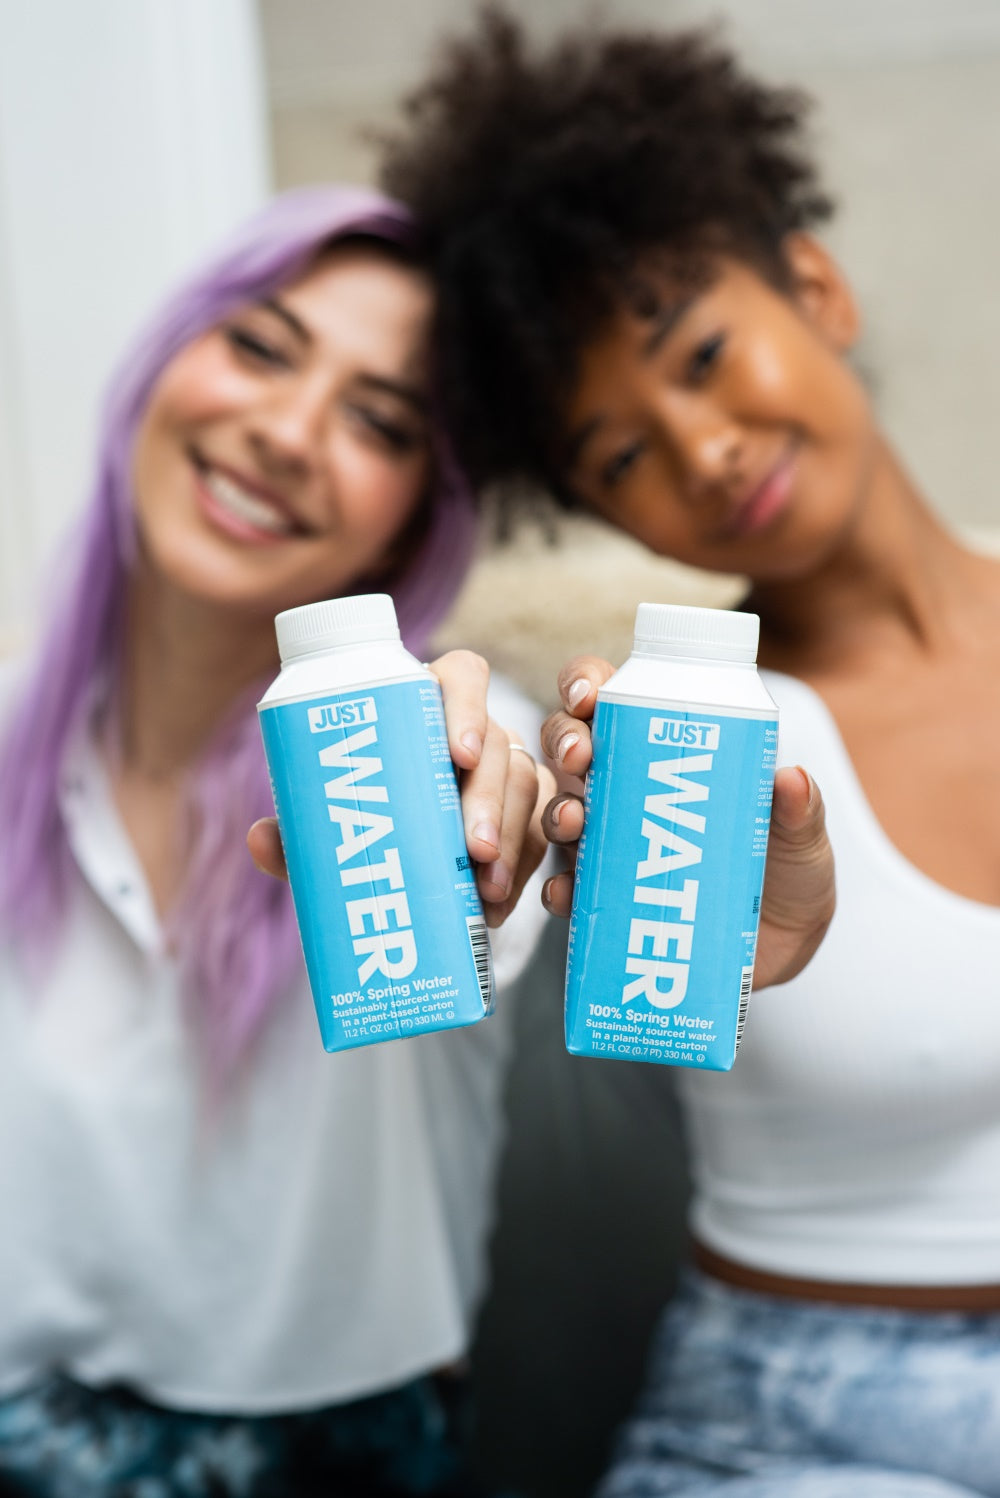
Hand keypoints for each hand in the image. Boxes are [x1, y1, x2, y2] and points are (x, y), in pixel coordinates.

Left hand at [248, 649, 554, 928]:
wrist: (395, 870)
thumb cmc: (357, 824)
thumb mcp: (326, 829)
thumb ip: (299, 833)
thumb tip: (261, 841)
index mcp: (424, 706)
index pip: (463, 675)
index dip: (467, 705)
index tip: (456, 754)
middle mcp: (473, 731)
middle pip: (498, 743)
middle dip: (490, 799)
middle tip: (471, 849)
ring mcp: (505, 770)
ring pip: (525, 787)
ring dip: (510, 840)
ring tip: (486, 889)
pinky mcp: (526, 814)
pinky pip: (538, 833)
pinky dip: (521, 869)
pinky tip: (496, 905)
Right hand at [538, 656, 835, 987]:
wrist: (782, 948)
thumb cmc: (787, 870)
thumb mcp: (801, 836)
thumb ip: (800, 811)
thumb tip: (790, 778)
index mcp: (666, 751)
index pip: (614, 698)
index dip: (587, 683)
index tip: (589, 694)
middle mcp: (626, 788)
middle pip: (571, 745)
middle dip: (564, 741)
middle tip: (581, 756)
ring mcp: (609, 842)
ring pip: (560, 811)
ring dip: (558, 811)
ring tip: (576, 822)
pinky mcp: (604, 898)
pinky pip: (565, 887)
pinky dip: (558, 887)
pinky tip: (567, 891)